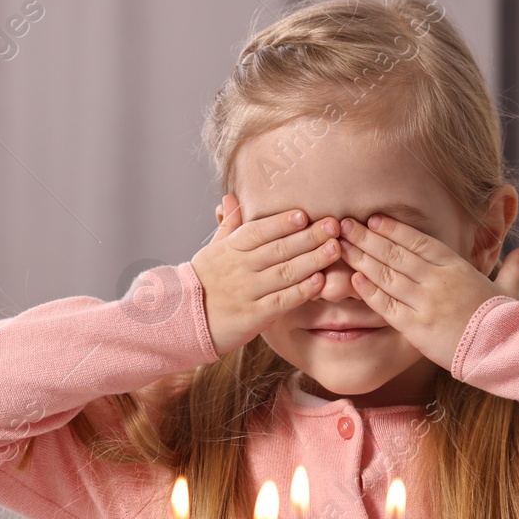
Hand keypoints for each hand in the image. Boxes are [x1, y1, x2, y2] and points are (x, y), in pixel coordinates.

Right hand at [191, 194, 342, 354]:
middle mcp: (239, 268)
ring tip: (335, 249)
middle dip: (309, 236)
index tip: (304, 214)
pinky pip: (282, 300)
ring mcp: (247, 292)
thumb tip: (231, 198)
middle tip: (334, 226)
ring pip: (285, 272)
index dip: (282, 222)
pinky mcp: (254, 316)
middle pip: (278, 249)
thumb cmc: (203, 283)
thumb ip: (229, 226)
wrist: (183, 320)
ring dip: (313, 260)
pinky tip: (320, 281)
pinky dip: (302, 290)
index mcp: (230, 249)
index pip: (259, 231)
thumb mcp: (212, 251)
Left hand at [336, 213, 518, 370]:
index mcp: (457, 267)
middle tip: (343, 225)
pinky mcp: (415, 327)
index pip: (419, 241)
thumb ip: (512, 267)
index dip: (394, 229)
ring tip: (340, 246)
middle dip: (367, 237)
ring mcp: (425, 303)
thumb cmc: (506, 321)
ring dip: (360, 258)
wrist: (504, 350)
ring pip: (386, 275)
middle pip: (396, 253)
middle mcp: (437, 280)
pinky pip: (386, 306)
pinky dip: (369, 291)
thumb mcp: (510, 289)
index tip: (373, 219)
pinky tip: (352, 278)